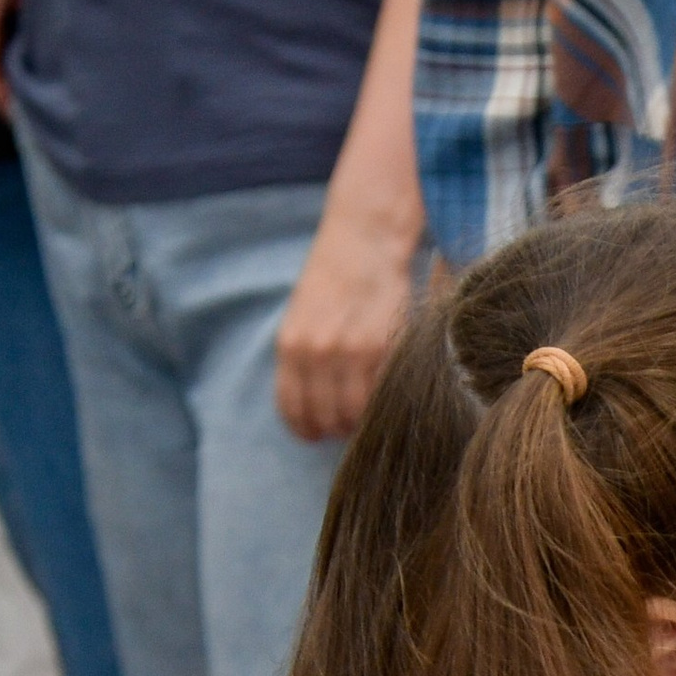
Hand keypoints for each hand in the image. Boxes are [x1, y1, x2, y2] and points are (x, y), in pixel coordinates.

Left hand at [274, 206, 418, 441]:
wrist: (364, 239)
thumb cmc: (335, 277)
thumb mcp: (303, 316)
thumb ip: (304, 357)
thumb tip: (315, 402)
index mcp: (290, 345)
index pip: (292, 408)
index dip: (305, 429)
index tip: (317, 436)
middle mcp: (315, 352)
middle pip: (324, 417)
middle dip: (336, 428)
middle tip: (348, 425)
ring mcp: (349, 351)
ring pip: (354, 412)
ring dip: (362, 420)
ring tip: (368, 411)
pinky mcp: (382, 346)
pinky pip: (379, 393)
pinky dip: (382, 401)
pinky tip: (384, 394)